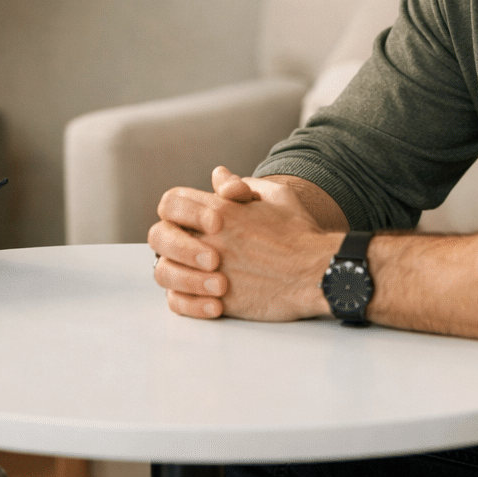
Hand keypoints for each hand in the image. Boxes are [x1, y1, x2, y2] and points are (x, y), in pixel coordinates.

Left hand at [149, 166, 334, 321]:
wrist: (319, 272)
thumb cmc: (300, 233)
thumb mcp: (276, 196)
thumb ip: (241, 185)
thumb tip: (219, 174)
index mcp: (220, 211)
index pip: (171, 202)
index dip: (177, 210)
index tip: (198, 222)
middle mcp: (210, 239)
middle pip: (158, 236)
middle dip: (171, 242)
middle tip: (196, 251)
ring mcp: (211, 271)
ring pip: (164, 271)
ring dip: (177, 273)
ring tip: (203, 276)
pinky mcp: (220, 301)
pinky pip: (178, 302)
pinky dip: (184, 300)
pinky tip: (205, 298)